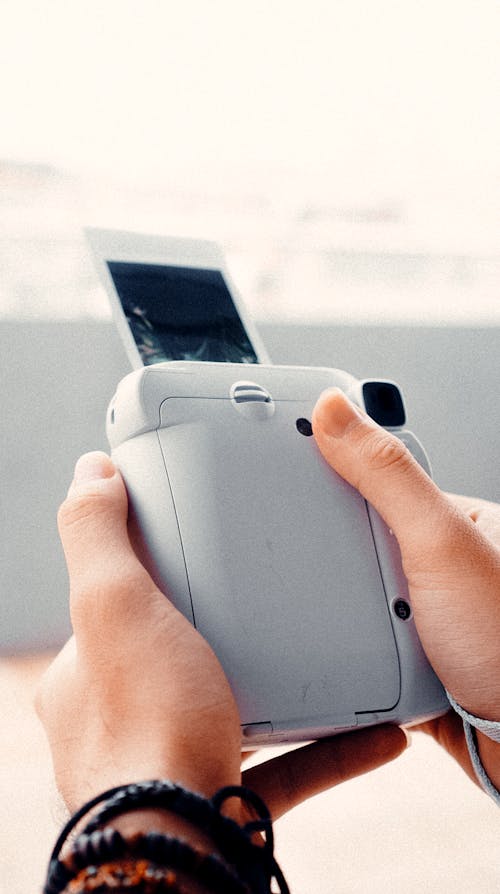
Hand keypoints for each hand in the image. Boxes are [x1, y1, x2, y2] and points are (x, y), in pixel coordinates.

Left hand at [36, 451, 407, 820]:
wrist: (181, 844)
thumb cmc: (145, 726)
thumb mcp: (112, 606)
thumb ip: (95, 534)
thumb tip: (90, 472)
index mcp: (87, 674)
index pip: (116, 605)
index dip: (157, 570)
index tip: (204, 545)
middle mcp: (122, 721)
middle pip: (179, 656)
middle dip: (226, 629)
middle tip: (276, 595)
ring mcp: (173, 762)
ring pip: (234, 710)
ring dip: (283, 687)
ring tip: (327, 652)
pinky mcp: (222, 801)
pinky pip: (285, 767)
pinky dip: (327, 746)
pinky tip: (373, 730)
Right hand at [312, 388, 499, 790]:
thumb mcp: (440, 543)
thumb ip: (387, 476)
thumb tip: (335, 411)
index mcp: (446, 518)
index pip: (371, 472)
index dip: (322, 458)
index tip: (272, 444)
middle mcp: (432, 559)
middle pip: (351, 528)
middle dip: (319, 538)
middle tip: (285, 536)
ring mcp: (417, 606)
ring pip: (347, 584)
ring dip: (327, 595)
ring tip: (315, 600)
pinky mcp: (404, 652)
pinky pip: (353, 632)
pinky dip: (335, 634)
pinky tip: (325, 635)